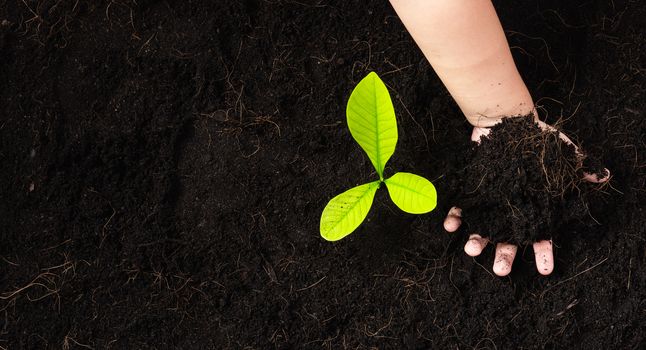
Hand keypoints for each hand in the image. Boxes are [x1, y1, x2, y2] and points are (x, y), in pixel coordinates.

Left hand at [444, 122, 609, 276]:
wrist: (507, 121)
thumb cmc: (538, 141)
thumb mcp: (562, 153)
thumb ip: (579, 167)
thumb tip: (601, 175)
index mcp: (534, 209)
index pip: (541, 237)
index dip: (543, 254)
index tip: (545, 270)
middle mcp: (510, 212)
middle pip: (508, 241)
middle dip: (504, 256)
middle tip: (500, 270)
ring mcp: (490, 204)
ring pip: (483, 229)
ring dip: (476, 241)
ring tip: (471, 249)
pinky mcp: (472, 191)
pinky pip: (461, 208)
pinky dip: (455, 218)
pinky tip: (451, 226)